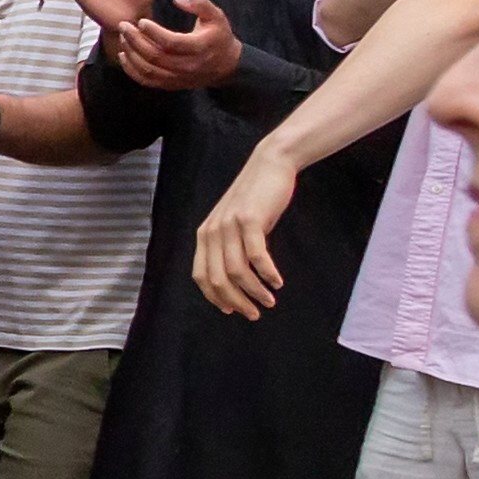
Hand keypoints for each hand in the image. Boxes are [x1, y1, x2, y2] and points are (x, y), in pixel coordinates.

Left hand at [107, 0, 242, 93]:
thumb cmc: (218, 36)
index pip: (171, 42)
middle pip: (155, 56)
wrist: (226, 65)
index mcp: (199, 47)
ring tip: (123, 37)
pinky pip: (146, 80)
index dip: (153, 32)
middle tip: (124, 26)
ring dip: (131, 53)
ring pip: (148, 69)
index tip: (141, 21)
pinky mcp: (170, 84)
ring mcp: (177, 78)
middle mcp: (187, 66)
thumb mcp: (216, 16)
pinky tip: (124, 55)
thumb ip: (199, 3)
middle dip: (135, 41)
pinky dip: (131, 70)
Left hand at [190, 145, 297, 318]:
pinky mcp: (249, 220)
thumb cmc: (256, 199)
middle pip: (218, 280)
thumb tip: (235, 283)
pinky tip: (277, 282)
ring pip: (237, 272)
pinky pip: (257, 257)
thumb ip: (230, 249)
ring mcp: (229, 225)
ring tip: (269, 301)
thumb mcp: (235, 225)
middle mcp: (212, 232)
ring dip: (254, 292)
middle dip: (237, 302)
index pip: (201, 277)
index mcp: (205, 236)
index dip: (215, 298)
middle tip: (254, 314)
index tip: (233, 310)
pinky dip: (267, 274)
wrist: (270, 165)